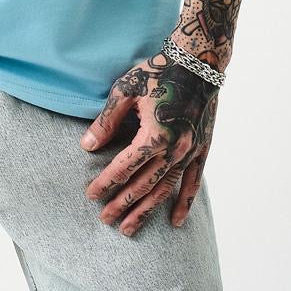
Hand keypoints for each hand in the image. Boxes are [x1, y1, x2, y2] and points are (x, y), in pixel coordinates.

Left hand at [79, 49, 219, 235]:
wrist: (198, 62)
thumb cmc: (158, 72)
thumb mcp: (125, 90)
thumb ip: (106, 121)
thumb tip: (87, 146)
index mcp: (153, 135)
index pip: (123, 168)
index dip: (105, 183)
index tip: (91, 196)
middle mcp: (174, 149)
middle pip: (143, 185)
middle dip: (122, 204)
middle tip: (105, 220)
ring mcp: (190, 152)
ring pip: (165, 190)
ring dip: (147, 211)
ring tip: (130, 228)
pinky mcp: (202, 149)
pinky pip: (193, 183)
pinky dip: (185, 203)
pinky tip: (176, 222)